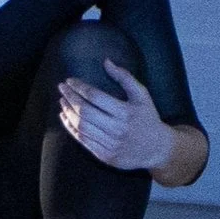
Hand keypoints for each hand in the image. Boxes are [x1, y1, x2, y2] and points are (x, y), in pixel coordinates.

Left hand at [59, 60, 174, 171]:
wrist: (158, 150)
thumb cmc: (148, 118)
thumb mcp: (142, 96)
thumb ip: (125, 78)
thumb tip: (106, 62)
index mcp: (126, 113)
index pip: (95, 96)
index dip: (79, 87)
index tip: (70, 81)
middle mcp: (117, 129)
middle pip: (85, 111)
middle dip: (69, 97)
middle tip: (61, 88)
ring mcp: (111, 144)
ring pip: (81, 126)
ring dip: (68, 112)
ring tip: (62, 101)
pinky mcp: (106, 156)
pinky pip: (83, 140)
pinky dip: (70, 127)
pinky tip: (65, 117)